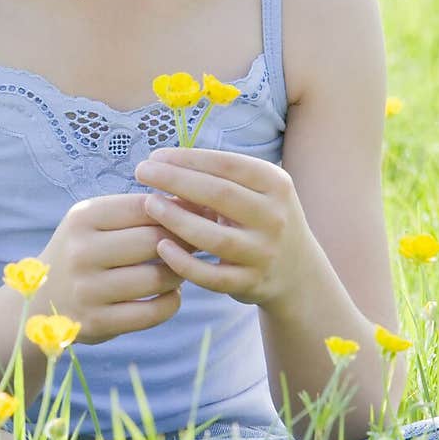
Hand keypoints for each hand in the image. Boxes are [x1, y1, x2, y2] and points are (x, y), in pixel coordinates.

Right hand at [36, 193, 206, 345]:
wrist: (40, 300)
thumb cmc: (83, 252)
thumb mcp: (96, 222)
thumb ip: (139, 211)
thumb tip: (199, 204)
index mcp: (83, 217)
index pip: (147, 206)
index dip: (180, 210)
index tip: (198, 215)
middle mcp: (81, 251)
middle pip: (156, 241)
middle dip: (185, 242)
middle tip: (196, 245)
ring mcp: (87, 289)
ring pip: (159, 278)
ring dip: (180, 274)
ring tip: (179, 270)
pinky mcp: (96, 323)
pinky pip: (153, 312)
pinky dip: (171, 302)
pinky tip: (168, 295)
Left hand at [133, 147, 314, 309]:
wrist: (297, 270)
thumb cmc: (260, 218)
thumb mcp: (254, 191)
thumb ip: (218, 178)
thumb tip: (162, 165)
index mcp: (275, 184)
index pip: (228, 165)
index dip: (188, 159)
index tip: (155, 156)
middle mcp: (274, 217)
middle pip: (220, 195)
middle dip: (176, 180)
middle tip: (141, 172)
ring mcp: (264, 252)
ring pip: (215, 237)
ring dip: (177, 219)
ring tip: (149, 204)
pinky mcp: (250, 283)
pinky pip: (212, 276)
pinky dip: (184, 262)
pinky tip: (161, 247)